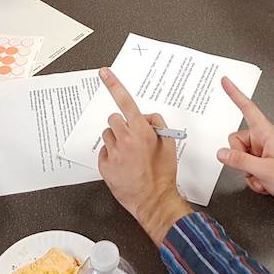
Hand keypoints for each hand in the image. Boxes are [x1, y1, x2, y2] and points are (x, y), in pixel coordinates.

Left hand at [96, 68, 191, 245]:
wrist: (154, 199)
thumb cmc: (162, 174)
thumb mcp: (169, 144)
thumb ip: (157, 124)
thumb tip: (147, 117)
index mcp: (142, 132)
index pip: (126, 102)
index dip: (114, 85)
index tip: (105, 73)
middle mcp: (126, 140)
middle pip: (114, 119)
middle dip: (122, 125)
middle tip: (131, 138)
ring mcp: (114, 153)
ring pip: (108, 134)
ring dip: (116, 140)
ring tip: (128, 154)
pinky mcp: (105, 166)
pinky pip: (104, 151)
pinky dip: (111, 155)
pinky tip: (122, 164)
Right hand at [216, 77, 273, 210]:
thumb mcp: (264, 170)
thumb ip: (240, 161)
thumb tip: (222, 153)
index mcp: (266, 133)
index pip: (247, 108)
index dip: (235, 94)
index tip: (226, 81)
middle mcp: (262, 139)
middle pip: (235, 141)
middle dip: (240, 159)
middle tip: (256, 169)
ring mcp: (262, 151)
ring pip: (239, 157)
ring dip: (248, 172)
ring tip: (264, 177)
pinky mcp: (262, 162)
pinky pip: (246, 168)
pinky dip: (253, 178)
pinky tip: (265, 182)